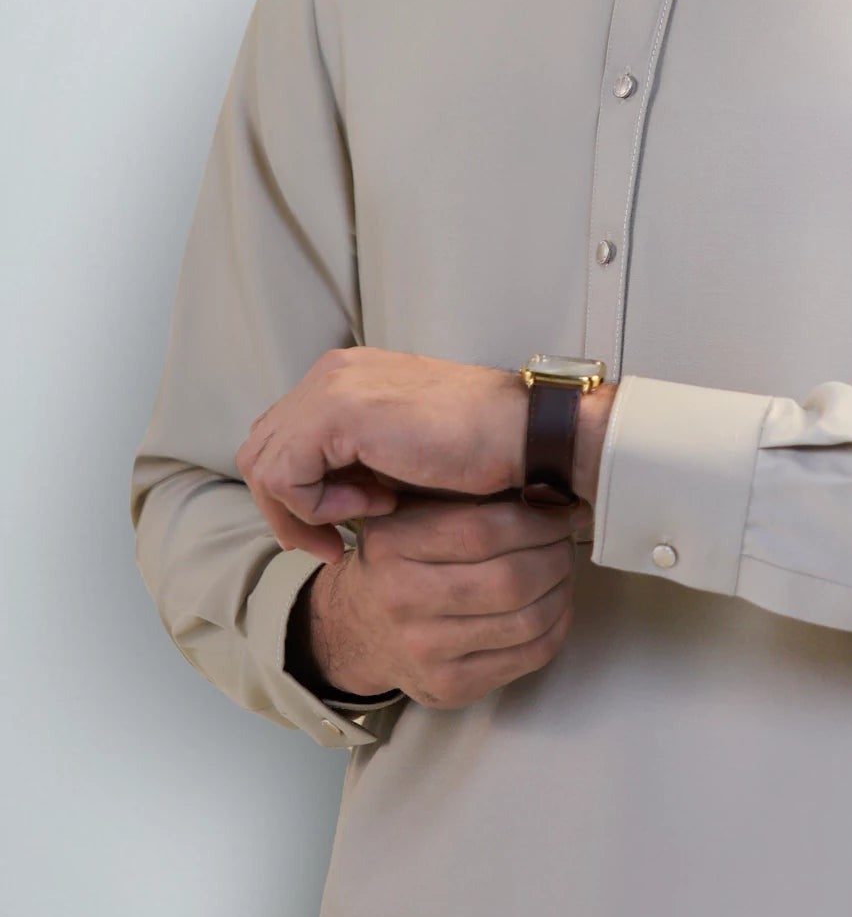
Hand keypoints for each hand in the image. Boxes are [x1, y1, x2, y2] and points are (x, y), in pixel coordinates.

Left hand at [235, 347, 529, 560]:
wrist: (525, 435)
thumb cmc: (478, 451)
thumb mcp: (399, 457)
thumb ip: (355, 464)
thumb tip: (312, 501)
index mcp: (345, 377)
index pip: (282, 439)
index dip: (294, 496)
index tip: (333, 534)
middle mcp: (331, 372)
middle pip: (260, 451)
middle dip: (286, 511)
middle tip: (332, 544)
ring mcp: (331, 386)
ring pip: (264, 465)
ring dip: (303, 511)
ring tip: (359, 524)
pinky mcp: (337, 411)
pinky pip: (286, 475)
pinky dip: (318, 506)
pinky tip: (376, 506)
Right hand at [294, 492, 589, 708]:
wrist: (356, 628)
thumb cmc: (399, 559)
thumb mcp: (410, 511)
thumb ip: (465, 493)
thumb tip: (549, 485)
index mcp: (390, 544)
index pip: (486, 529)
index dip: (539, 520)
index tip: (563, 511)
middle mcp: (400, 600)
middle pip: (511, 579)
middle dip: (556, 555)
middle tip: (566, 541)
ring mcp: (424, 650)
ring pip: (527, 621)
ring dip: (562, 590)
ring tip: (563, 569)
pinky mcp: (449, 687)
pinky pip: (529, 656)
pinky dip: (557, 626)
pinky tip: (555, 605)